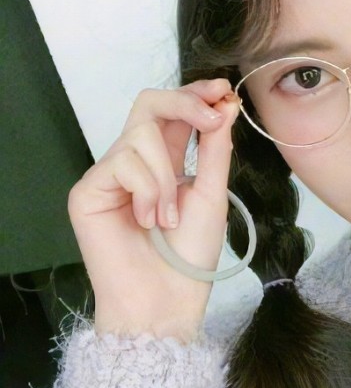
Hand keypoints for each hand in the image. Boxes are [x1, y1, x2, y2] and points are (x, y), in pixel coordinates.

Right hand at [68, 79, 237, 341]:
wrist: (165, 299)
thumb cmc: (191, 253)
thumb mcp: (212, 194)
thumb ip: (215, 149)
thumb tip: (225, 105)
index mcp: (167, 161)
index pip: (174, 111)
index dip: (195, 94)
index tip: (222, 88)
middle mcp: (137, 161)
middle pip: (149, 104)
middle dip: (184, 103)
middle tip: (212, 117)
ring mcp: (111, 174)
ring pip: (140, 134)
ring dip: (167, 177)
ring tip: (169, 218)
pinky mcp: (88, 190)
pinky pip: (122, 163)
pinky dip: (147, 191)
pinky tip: (149, 222)